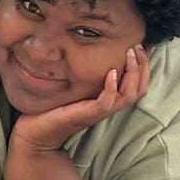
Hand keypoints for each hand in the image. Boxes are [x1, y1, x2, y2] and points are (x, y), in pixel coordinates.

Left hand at [11, 45, 150, 153]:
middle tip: (138, 46)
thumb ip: (83, 74)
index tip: (141, 45)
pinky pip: (106, 103)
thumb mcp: (73, 86)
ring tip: (130, 53)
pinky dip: (112, 88)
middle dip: (143, 66)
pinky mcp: (85, 115)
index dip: (144, 67)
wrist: (35, 133)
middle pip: (139, 90)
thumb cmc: (51, 109)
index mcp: (108, 100)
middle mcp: (107, 106)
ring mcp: (98, 112)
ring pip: (129, 95)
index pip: (138, 86)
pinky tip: (112, 73)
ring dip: (133, 73)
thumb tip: (87, 50)